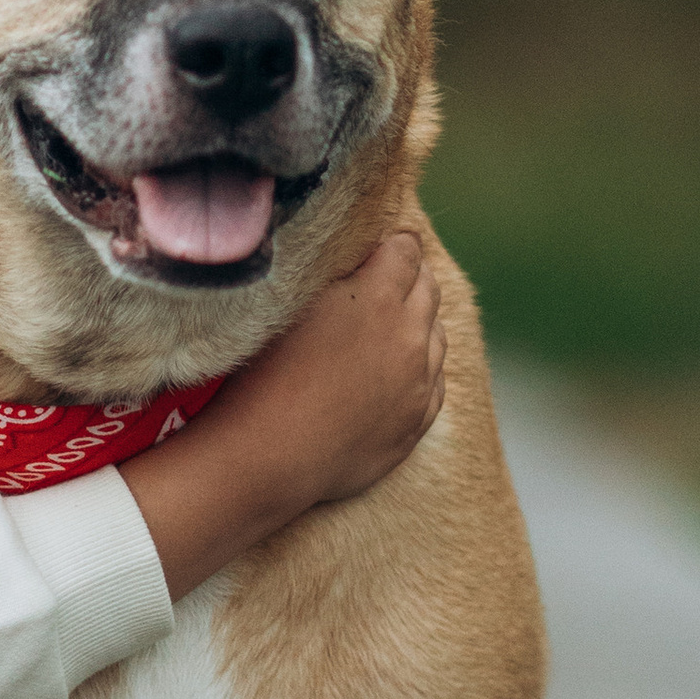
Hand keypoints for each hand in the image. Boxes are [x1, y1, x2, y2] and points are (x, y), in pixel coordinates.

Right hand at [222, 230, 446, 512]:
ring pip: (436, 335)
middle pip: (427, 289)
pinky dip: (421, 368)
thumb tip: (354, 254)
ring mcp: (418, 383)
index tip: (384, 244)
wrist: (270, 456)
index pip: (406, 250)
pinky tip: (398, 370)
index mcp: (377, 297)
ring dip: (418, 323)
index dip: (394, 243)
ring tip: (390, 326)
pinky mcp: (416, 421)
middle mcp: (408, 336)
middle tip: (386, 278)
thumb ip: (331, 273)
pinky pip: (435, 382)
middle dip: (410, 277)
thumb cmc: (263, 374)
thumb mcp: (289, 304)